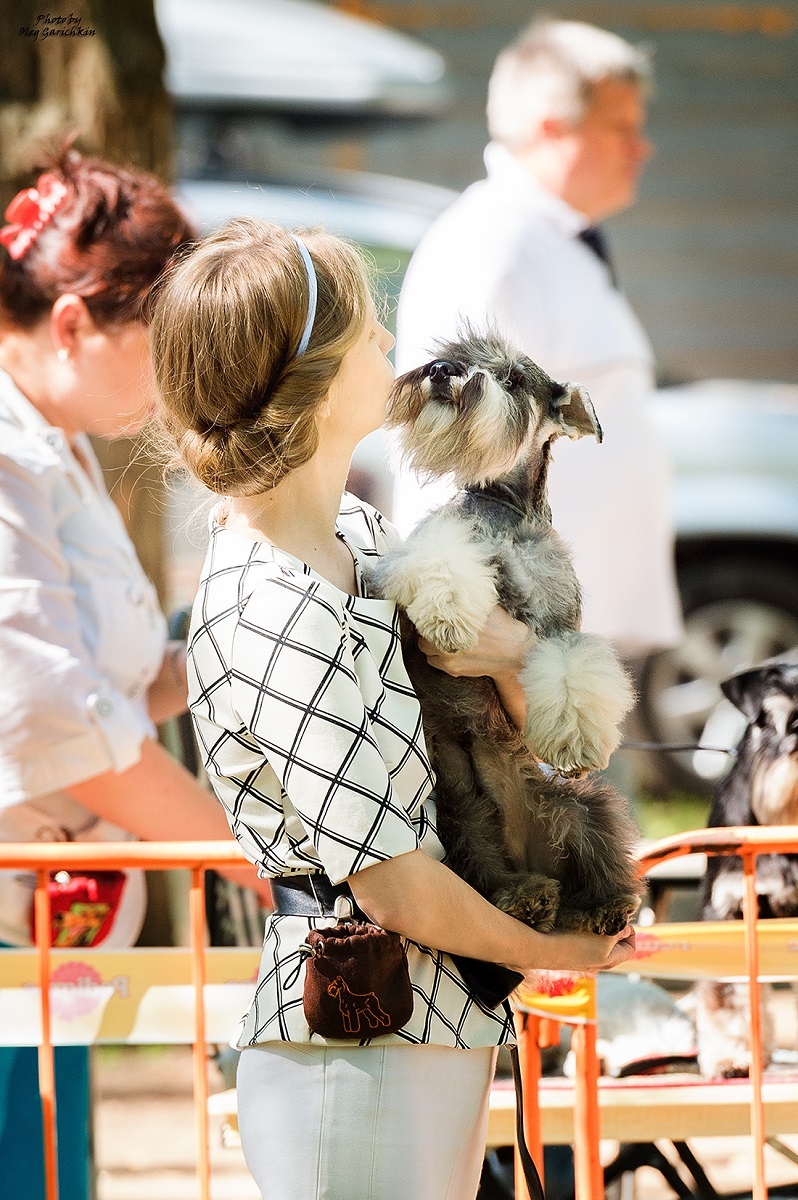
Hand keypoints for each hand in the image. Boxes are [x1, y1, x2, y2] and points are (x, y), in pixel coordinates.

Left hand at [418, 605, 533, 679]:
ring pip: (428, 654)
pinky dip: (441, 658)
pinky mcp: (455, 672)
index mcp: (451, 628)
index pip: (425, 622)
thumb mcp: (484, 605)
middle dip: (428, 633)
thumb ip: (464, 599)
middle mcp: (446, 647)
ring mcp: (450, 662)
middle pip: (423, 640)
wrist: (517, 651)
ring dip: (433, 647)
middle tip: (437, 627)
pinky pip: (438, 664)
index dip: (427, 618)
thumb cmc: (502, 626)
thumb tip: (451, 585)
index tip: (431, 615)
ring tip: (444, 640)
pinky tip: (453, 650)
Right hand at [513, 925, 635, 979]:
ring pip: (599, 942)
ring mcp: (583, 959)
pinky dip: (586, 931)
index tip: (624, 918)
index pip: (630, 948)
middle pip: (615, 946)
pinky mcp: (570, 953)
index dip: (631, 932)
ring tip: (594, 916)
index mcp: (610, 960)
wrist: (544, 949)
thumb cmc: (575, 944)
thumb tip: (627, 928)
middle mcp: (598, 963)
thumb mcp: (604, 936)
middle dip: (615, 928)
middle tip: (609, 914)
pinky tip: (578, 922)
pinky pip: (584, 941)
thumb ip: (619, 931)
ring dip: (599, 928)